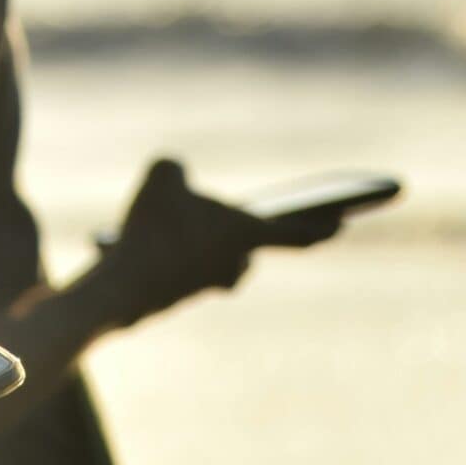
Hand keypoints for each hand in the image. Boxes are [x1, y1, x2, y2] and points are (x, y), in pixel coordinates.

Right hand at [92, 157, 343, 327]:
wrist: (121, 287)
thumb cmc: (152, 226)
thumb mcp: (163, 175)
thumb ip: (176, 169)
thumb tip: (175, 180)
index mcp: (246, 234)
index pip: (298, 232)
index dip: (323, 224)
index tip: (344, 221)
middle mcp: (236, 264)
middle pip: (251, 245)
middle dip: (247, 228)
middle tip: (240, 215)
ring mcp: (208, 284)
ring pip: (216, 256)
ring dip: (202, 239)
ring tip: (173, 217)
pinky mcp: (181, 295)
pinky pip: (185, 266)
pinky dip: (172, 250)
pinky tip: (146, 239)